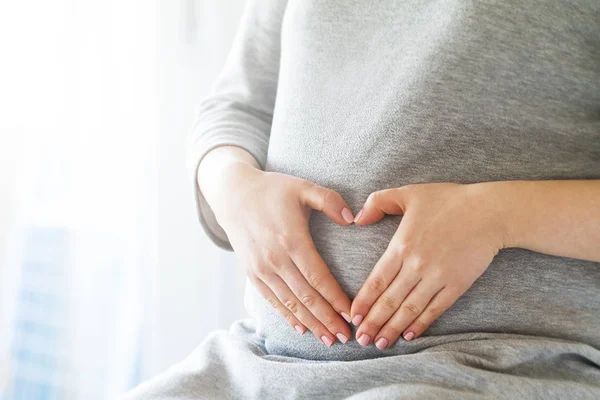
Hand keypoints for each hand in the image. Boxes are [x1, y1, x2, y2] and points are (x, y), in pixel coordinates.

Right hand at [210, 161, 355, 346]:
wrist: (233, 195)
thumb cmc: (272, 190)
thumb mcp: (303, 187)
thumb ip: (329, 201)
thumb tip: (352, 219)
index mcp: (291, 239)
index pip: (318, 277)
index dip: (335, 298)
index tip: (351, 313)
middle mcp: (275, 259)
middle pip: (306, 296)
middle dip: (327, 319)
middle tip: (346, 337)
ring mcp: (261, 268)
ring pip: (290, 303)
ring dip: (310, 323)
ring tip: (328, 339)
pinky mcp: (252, 273)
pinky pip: (272, 300)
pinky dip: (287, 316)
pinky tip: (302, 329)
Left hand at [350, 183, 506, 348]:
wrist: (490, 211)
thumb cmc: (449, 199)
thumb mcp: (409, 193)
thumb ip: (379, 202)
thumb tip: (357, 218)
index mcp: (401, 245)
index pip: (376, 280)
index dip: (363, 302)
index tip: (353, 316)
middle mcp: (417, 265)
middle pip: (389, 300)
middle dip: (373, 322)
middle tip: (361, 339)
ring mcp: (437, 277)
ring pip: (409, 309)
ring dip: (392, 328)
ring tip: (380, 343)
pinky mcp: (456, 285)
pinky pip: (435, 309)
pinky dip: (421, 324)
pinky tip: (409, 335)